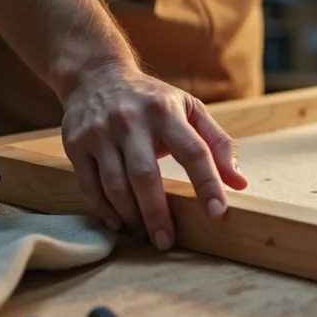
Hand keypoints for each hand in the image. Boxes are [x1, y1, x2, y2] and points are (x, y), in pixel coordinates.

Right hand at [59, 62, 247, 249]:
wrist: (95, 75)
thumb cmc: (152, 100)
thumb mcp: (189, 108)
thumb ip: (217, 143)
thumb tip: (239, 183)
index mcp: (166, 111)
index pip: (193, 151)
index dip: (208, 184)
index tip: (218, 213)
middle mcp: (131, 120)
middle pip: (146, 176)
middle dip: (158, 213)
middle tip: (167, 241)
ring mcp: (100, 132)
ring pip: (115, 185)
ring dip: (131, 216)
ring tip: (144, 234)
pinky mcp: (76, 143)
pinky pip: (89, 185)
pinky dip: (104, 209)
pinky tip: (118, 223)